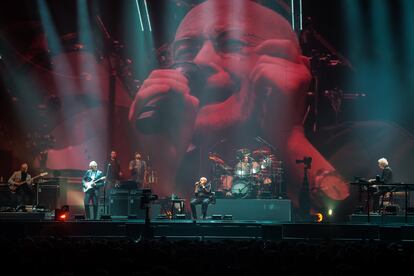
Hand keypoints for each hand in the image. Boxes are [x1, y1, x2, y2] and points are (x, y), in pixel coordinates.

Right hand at [129, 69, 199, 190]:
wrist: (166, 166)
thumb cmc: (176, 146)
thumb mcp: (188, 121)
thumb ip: (189, 106)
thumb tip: (187, 93)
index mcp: (154, 104)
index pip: (158, 80)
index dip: (172, 76)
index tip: (187, 84)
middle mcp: (145, 106)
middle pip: (151, 78)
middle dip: (171, 76)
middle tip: (186, 85)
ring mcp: (138, 112)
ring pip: (146, 84)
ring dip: (167, 81)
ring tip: (182, 88)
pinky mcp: (135, 119)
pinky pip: (142, 97)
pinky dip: (156, 89)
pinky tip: (170, 89)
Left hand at [250, 39, 310, 136]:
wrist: (284, 137)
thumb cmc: (275, 116)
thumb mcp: (274, 90)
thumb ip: (272, 71)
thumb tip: (260, 52)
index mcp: (302, 70)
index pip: (286, 46)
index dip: (269, 45)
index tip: (256, 52)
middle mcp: (303, 70)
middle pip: (269, 55)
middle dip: (256, 71)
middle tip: (255, 89)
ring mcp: (298, 75)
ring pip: (263, 64)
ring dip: (254, 81)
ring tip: (259, 97)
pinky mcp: (290, 83)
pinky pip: (263, 73)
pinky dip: (256, 86)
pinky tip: (260, 99)